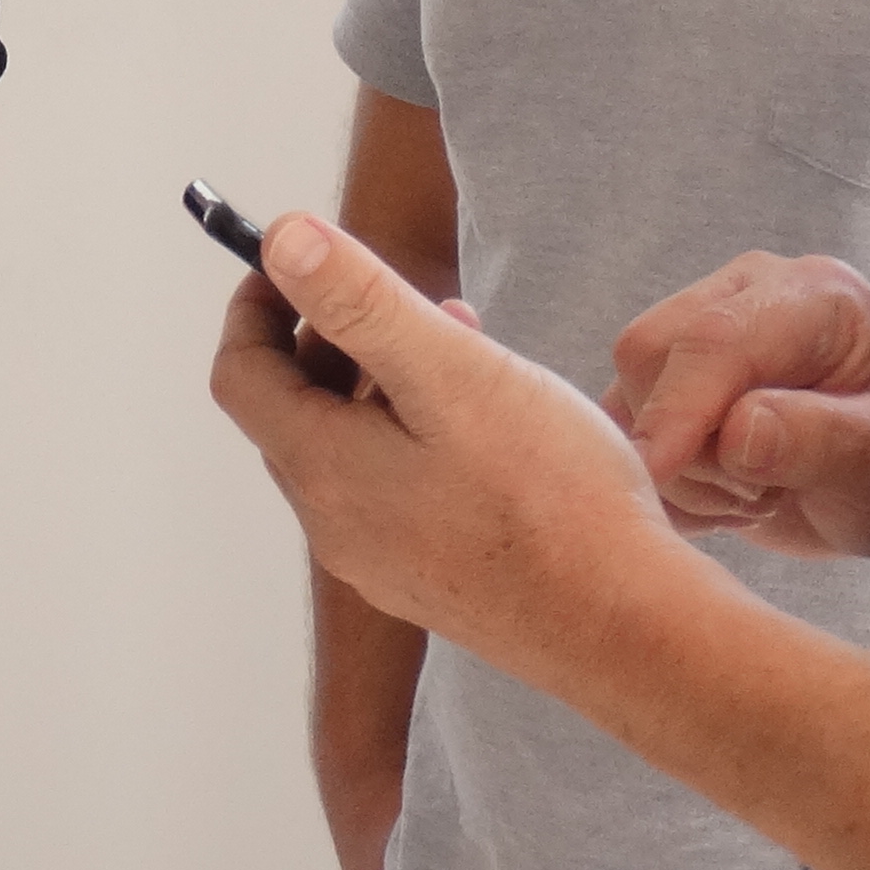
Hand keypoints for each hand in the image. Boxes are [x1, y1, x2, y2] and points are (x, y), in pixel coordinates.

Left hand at [209, 211, 680, 675]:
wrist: (627, 630)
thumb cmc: (552, 498)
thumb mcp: (452, 372)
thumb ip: (361, 303)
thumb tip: (282, 239)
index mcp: (324, 471)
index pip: (241, 375)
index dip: (255, 307)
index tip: (292, 261)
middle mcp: (336, 528)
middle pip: (294, 413)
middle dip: (332, 339)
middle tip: (405, 296)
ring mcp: (383, 564)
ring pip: (350, 451)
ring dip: (382, 385)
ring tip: (463, 345)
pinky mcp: (433, 584)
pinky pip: (393, 493)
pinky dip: (413, 437)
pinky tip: (491, 425)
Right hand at [606, 253, 869, 561]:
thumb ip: (825, 438)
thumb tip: (736, 432)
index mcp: (809, 294)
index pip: (714, 338)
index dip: (678, 406)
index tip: (655, 470)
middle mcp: (745, 295)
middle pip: (650, 355)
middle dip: (688, 444)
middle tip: (762, 493)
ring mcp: (700, 333)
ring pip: (627, 396)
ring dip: (678, 470)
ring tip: (756, 495)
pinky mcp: (671, 380)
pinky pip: (625, 429)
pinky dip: (665, 480)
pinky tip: (727, 495)